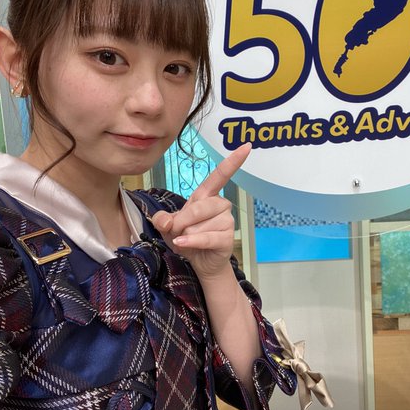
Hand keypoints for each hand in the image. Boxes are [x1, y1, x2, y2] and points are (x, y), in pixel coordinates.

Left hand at [152, 143, 251, 279]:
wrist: (199, 261)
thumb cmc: (187, 237)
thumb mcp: (168, 226)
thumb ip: (162, 219)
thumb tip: (166, 220)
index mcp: (206, 196)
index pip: (220, 176)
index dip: (233, 161)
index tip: (246, 147)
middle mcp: (220, 205)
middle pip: (198, 207)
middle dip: (181, 221)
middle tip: (178, 231)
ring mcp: (226, 221)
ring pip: (199, 225)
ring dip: (187, 235)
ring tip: (189, 240)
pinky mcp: (227, 238)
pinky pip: (206, 237)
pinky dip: (192, 241)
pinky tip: (184, 244)